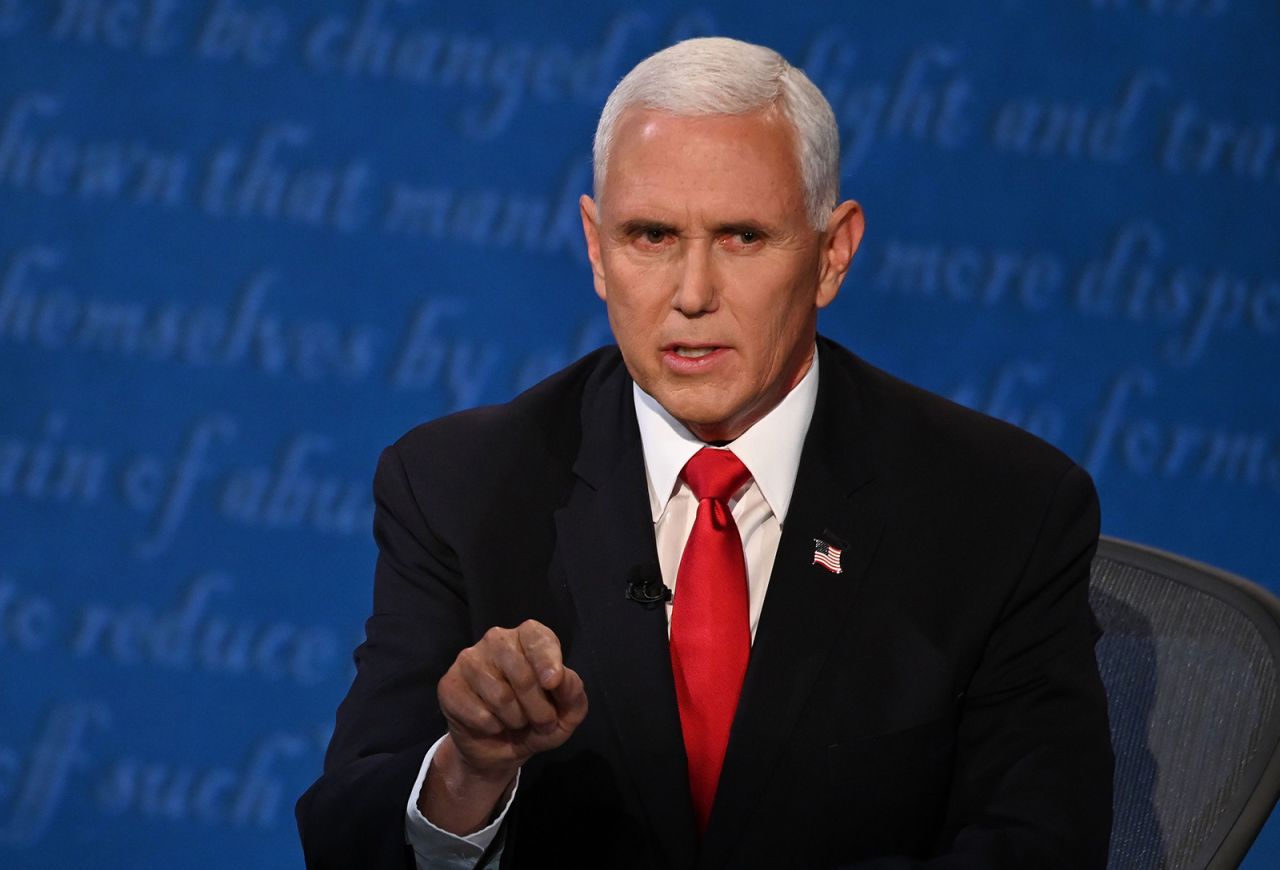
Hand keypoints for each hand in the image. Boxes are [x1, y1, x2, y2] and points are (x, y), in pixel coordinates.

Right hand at [421, 620, 587, 832]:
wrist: (498, 750)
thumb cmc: (536, 722)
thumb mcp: (566, 713)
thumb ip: (573, 693)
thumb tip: (563, 678)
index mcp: (528, 637)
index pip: (536, 637)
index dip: (547, 660)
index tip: (553, 682)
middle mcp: (496, 640)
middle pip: (522, 674)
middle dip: (539, 709)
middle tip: (543, 722)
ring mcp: (469, 660)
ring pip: (500, 697)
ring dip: (516, 720)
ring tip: (516, 722)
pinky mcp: (449, 684)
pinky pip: (479, 713)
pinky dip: (492, 728)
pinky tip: (491, 724)